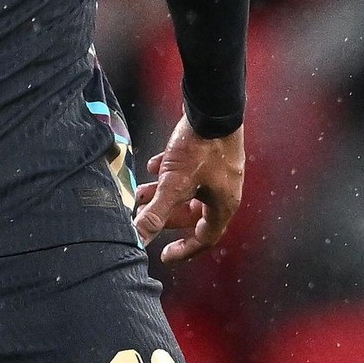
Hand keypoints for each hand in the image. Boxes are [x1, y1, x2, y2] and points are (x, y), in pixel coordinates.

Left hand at [134, 119, 245, 263]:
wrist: (213, 107)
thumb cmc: (200, 148)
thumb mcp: (174, 184)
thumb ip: (156, 213)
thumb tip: (139, 238)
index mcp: (222, 205)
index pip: (204, 238)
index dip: (184, 250)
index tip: (164, 255)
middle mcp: (224, 191)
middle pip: (193, 214)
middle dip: (166, 215)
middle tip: (144, 213)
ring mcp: (219, 171)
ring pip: (189, 191)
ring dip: (164, 193)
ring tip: (141, 191)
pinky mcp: (211, 153)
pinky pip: (190, 170)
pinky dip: (170, 172)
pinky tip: (153, 165)